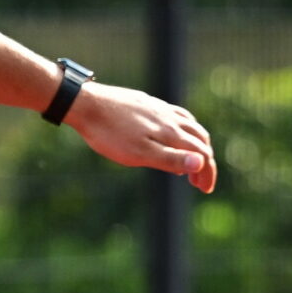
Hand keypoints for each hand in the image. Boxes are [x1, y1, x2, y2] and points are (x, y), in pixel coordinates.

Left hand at [67, 82, 217, 192]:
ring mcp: (158, 108)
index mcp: (171, 132)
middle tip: (197, 182)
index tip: (205, 190)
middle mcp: (169, 117)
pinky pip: (175, 114)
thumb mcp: (139, 154)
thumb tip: (201, 163)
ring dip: (196, 144)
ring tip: (189, 160)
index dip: (207, 172)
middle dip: (205, 161)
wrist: (84, 104)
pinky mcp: (146, 102)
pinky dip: (184, 129)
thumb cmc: (109, 134)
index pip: (202, 153)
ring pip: (190, 125)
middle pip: (200, 139)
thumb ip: (170, 158)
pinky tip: (172, 134)